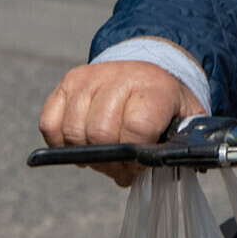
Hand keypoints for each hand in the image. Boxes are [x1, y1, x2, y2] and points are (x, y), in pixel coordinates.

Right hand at [39, 61, 205, 187]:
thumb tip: (164, 166)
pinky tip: (81, 146)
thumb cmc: (166, 105)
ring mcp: (89, 78)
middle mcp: (119, 76)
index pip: (137, 126)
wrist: (147, 70)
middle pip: (100, 133)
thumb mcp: (186, 121)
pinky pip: (50, 123)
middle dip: (111, 161)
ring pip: (74, 131)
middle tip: (122, 167)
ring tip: (105, 157)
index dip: (137, 155)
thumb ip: (180, 144)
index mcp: (154, 87)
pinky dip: (61, 143)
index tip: (141, 163)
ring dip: (88, 155)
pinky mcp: (67, 83)